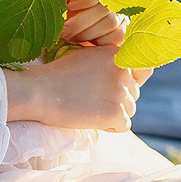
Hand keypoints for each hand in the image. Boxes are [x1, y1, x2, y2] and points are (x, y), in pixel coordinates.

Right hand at [4, 43, 150, 131]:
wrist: (39, 92)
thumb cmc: (57, 76)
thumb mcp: (87, 57)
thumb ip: (109, 63)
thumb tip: (129, 77)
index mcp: (117, 54)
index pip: (141, 71)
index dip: (128, 82)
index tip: (111, 88)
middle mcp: (123, 71)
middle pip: (134, 93)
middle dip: (117, 100)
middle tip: (90, 100)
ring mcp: (121, 92)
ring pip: (129, 110)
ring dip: (113, 114)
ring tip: (88, 108)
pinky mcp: (116, 112)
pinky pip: (123, 126)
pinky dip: (109, 127)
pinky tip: (90, 118)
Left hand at [57, 0, 124, 48]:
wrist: (82, 24)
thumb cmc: (76, 5)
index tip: (70, 6)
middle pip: (103, 10)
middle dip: (80, 23)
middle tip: (64, 31)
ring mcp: (122, 15)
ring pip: (109, 24)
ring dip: (87, 33)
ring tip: (71, 37)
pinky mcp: (123, 31)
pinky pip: (116, 37)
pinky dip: (100, 41)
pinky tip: (88, 42)